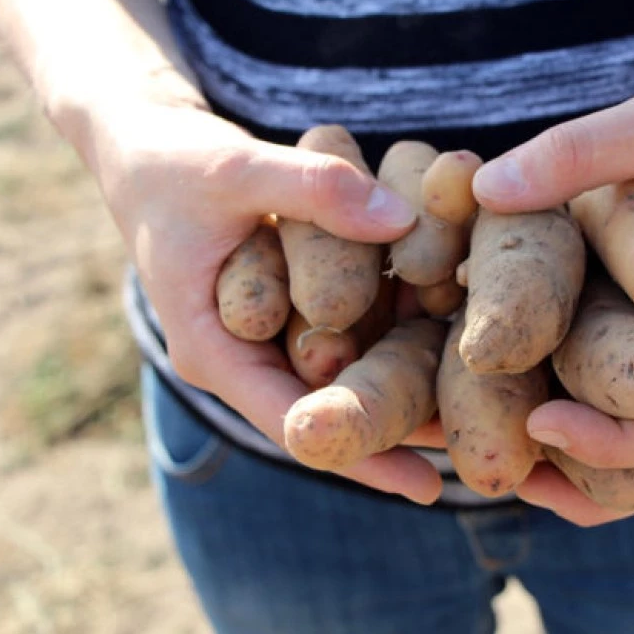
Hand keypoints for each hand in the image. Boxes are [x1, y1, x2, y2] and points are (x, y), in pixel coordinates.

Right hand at [85, 99, 445, 503]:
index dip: (360, 455)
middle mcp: (249, 356)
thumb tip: (400, 221)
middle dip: (403, 433)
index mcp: (215, 349)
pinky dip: (399, 333)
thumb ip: (313, 187)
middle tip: (477, 457)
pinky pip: (354, 329)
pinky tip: (456, 338)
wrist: (147, 148)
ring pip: (350, 374)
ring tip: (487, 416)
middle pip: (333, 410)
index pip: (292, 423)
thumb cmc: (174, 164)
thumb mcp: (235, 167)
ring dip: (412, 390)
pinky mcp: (298, 306)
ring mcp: (276, 335)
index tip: (425, 485)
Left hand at [473, 48, 633, 525]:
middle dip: (583, 482)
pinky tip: (513, 394)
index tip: (538, 419)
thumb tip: (484, 190)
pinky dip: (577, 424)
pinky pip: (625, 404)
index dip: (609, 444)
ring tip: (502, 452)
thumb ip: (577, 151)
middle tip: (505, 460)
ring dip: (578, 471)